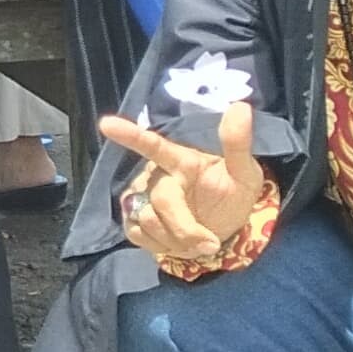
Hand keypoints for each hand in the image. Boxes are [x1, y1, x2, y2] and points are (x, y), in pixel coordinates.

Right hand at [103, 101, 270, 267]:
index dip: (130, 135)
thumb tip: (240, 106)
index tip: (106, 124)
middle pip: (160, 201)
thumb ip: (238, 143)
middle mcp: (156, 175)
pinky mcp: (133, 221)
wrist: (223, 228)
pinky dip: (161, 246)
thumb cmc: (233, 195)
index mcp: (181, 160)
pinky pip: (137, 234)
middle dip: (185, 228)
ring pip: (147, 221)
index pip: (153, 145)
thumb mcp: (245, 172)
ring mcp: (141, 198)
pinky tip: (176, 243)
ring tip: (196, 241)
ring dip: (176, 240)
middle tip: (210, 244)